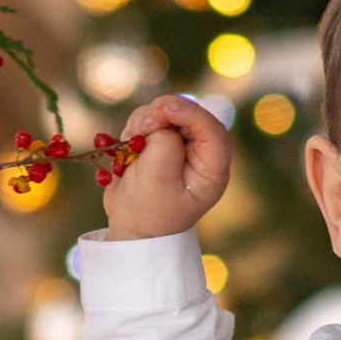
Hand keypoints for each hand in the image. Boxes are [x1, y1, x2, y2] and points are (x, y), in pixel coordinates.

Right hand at [104, 93, 233, 240]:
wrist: (132, 228)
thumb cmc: (148, 211)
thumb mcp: (156, 179)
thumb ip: (164, 144)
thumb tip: (161, 120)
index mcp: (212, 170)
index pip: (212, 130)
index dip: (189, 113)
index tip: (162, 111)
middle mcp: (201, 155)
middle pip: (188, 115)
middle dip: (160, 115)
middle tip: (139, 131)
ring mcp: (182, 147)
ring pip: (165, 113)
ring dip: (143, 123)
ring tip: (131, 149)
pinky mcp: (163, 143)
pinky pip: (150, 121)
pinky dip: (135, 128)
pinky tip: (128, 148)